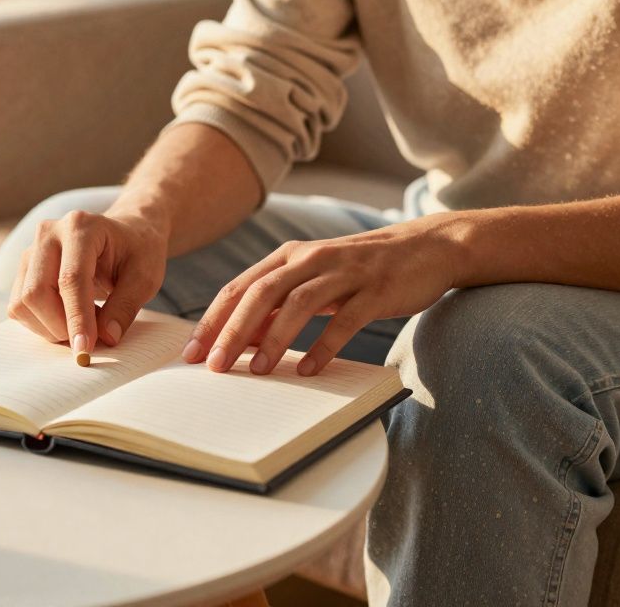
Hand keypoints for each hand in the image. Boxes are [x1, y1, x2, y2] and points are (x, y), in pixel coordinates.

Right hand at [8, 209, 168, 361]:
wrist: (126, 234)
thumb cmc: (137, 252)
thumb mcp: (145, 278)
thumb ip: (125, 306)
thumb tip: (106, 337)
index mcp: (82, 228)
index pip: (70, 279)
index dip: (76, 318)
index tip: (85, 349)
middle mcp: (49, 234)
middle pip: (36, 292)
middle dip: (59, 326)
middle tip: (88, 339)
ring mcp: (31, 250)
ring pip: (22, 303)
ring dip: (49, 327)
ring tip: (82, 323)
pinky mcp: (24, 269)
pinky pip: (19, 307)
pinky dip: (40, 323)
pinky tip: (66, 317)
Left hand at [183, 214, 468, 375]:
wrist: (427, 247)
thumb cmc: (359, 271)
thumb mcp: (313, 281)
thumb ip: (277, 305)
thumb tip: (238, 340)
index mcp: (288, 256)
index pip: (239, 288)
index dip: (213, 320)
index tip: (192, 353)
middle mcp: (310, 259)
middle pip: (261, 294)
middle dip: (233, 332)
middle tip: (215, 367)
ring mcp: (344, 272)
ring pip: (299, 304)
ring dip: (274, 339)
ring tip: (258, 371)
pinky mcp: (375, 289)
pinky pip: (345, 319)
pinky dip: (325, 344)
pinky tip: (310, 370)